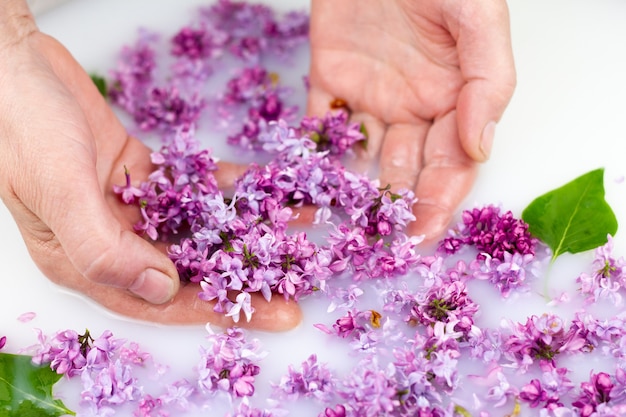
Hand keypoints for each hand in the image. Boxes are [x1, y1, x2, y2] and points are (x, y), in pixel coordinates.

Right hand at [0, 5, 299, 330]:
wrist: (13, 67)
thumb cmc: (22, 130)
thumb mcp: (58, 193)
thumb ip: (104, 248)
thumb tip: (161, 289)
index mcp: (86, 262)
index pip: (161, 300)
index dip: (220, 308)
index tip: (276, 312)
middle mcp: (113, 240)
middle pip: (190, 266)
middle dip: (247, 273)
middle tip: (303, 277)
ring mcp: (131, 205)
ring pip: (200, 225)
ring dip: (250, 225)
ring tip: (303, 226)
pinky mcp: (144, 173)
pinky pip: (196, 186)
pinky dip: (232, 187)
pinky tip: (272, 188)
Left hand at [307, 0, 515, 242]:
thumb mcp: (477, 19)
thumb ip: (486, 82)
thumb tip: (480, 148)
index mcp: (454, 99)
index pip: (450, 164)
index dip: (439, 203)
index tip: (421, 238)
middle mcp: (414, 107)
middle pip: (404, 170)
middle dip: (392, 209)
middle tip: (375, 245)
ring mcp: (370, 97)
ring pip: (360, 157)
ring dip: (347, 192)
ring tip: (329, 225)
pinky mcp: (330, 80)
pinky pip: (320, 126)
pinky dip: (311, 155)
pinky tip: (301, 184)